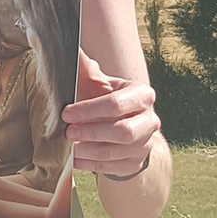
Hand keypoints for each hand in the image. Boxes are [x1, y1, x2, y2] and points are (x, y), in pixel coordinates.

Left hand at [61, 49, 159, 178]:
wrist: (122, 123)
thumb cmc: (105, 98)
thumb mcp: (98, 82)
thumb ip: (85, 68)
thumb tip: (69, 49)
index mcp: (142, 95)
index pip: (116, 104)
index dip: (88, 110)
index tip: (66, 113)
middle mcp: (150, 121)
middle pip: (123, 132)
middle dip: (91, 132)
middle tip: (68, 132)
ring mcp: (145, 145)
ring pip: (116, 153)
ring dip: (88, 151)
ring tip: (68, 146)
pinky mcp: (136, 164)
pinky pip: (112, 168)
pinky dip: (90, 164)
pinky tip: (75, 159)